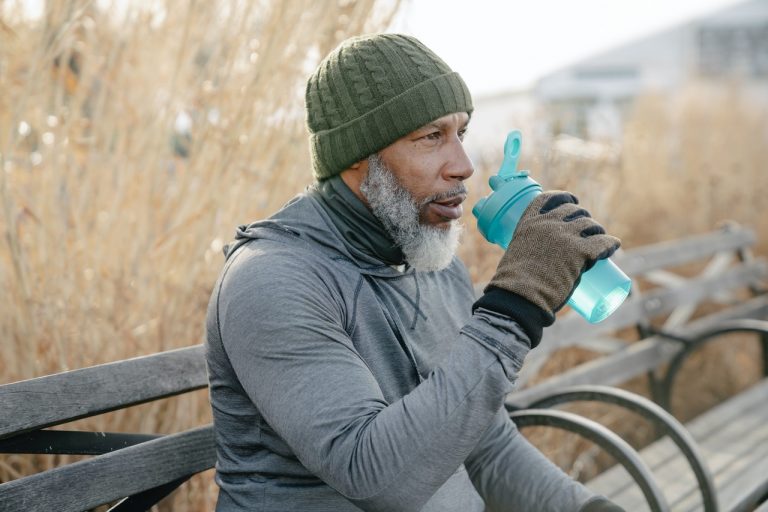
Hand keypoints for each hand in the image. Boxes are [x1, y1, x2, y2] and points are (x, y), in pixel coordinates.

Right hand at [486, 191, 619, 315]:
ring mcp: (565, 236)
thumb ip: (529, 252)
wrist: (521, 296)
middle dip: (583, 216)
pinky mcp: (580, 251)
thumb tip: (541, 264)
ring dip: (597, 229)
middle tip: (587, 228)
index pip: (549, 198)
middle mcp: (548, 224)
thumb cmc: (515, 284)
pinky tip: (614, 245)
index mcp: (529, 222)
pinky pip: (602, 242)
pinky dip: (610, 243)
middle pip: (574, 210)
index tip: (572, 201)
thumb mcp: (517, 256)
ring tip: (600, 238)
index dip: (564, 197)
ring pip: (590, 225)